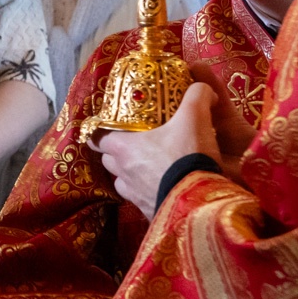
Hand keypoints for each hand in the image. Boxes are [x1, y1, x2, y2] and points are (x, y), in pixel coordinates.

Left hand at [92, 82, 219, 218]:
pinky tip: (164, 186)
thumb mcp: (194, 119)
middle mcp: (121, 171)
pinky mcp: (148, 211)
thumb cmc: (188, 156)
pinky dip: (147, 191)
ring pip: (123, 180)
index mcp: (122, 147)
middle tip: (136, 144)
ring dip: (132, 173)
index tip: (110, 128)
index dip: (101, 132)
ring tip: (151, 166)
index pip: (96, 137)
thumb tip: (201, 87)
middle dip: (117, 152)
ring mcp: (133, 194)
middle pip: (109, 159)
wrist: (199, 203)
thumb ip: (196, 97)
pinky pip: (140, 199)